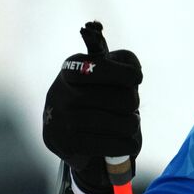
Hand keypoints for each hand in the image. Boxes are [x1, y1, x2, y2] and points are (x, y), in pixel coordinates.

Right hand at [42, 21, 142, 193]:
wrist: (83, 149)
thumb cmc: (105, 105)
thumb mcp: (114, 80)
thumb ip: (119, 63)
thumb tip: (106, 43)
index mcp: (73, 68)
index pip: (109, 68)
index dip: (129, 77)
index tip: (134, 82)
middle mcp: (60, 90)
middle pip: (123, 98)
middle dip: (131, 106)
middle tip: (127, 111)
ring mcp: (60, 118)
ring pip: (122, 122)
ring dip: (132, 128)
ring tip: (124, 129)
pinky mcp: (63, 144)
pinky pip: (111, 144)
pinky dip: (124, 146)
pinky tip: (119, 145)